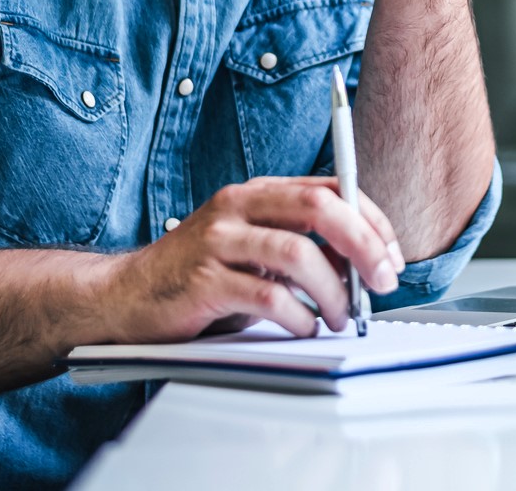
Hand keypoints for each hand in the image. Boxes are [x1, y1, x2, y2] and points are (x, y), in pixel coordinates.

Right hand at [100, 177, 404, 340]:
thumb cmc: (198, 276)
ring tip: (342, 317)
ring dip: (333, 290)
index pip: (330, 188)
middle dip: (363, 246)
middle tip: (381, 282)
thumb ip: (299, 244)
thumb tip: (362, 263)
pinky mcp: (202, 280)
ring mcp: (217, 240)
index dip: (371, 220)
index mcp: (256, 192)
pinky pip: (267, 295)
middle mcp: (237, 206)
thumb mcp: (252, 247)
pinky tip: (305, 327)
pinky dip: (299, 315)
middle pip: (320, 209)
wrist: (124, 296)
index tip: (392, 256)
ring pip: (298, 253)